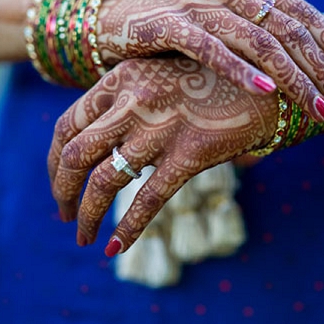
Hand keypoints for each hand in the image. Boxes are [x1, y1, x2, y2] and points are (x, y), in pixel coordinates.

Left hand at [47, 56, 276, 253]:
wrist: (269, 80)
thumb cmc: (214, 81)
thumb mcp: (163, 76)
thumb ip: (132, 102)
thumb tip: (106, 142)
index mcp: (122, 79)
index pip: (66, 124)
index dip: (54, 161)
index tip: (58, 182)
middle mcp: (133, 100)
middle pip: (74, 154)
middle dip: (61, 190)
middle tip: (65, 215)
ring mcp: (160, 126)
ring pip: (103, 181)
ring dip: (86, 215)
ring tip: (83, 237)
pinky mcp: (190, 152)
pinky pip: (148, 199)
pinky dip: (127, 230)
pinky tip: (115, 248)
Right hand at [98, 0, 323, 120]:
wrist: (116, 16)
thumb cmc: (178, 26)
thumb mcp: (224, 23)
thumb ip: (258, 34)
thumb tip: (304, 68)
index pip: (305, 14)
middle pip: (290, 29)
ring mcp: (200, 3)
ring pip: (259, 40)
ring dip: (294, 78)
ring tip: (318, 109)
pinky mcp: (169, 24)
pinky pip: (212, 48)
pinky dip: (241, 69)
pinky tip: (266, 91)